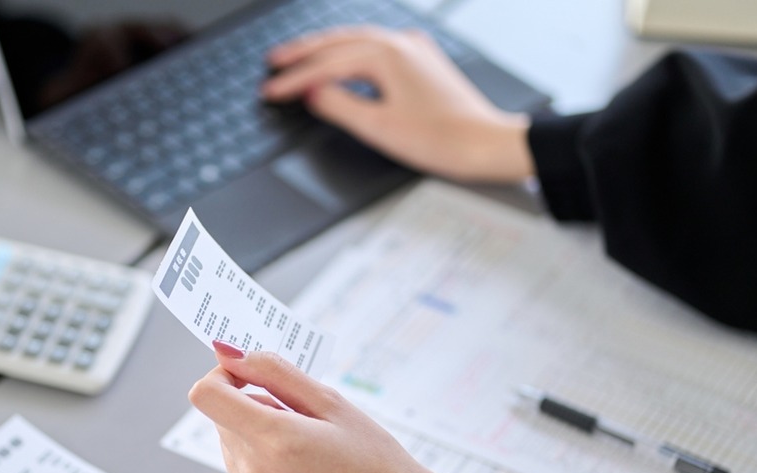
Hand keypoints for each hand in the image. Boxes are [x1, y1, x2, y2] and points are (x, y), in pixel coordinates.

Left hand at [188, 342, 483, 472]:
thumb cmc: (374, 460)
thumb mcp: (331, 402)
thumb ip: (274, 372)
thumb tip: (229, 353)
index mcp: (275, 440)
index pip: (207, 395)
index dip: (222, 377)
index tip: (247, 377)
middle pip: (222, 421)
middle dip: (252, 411)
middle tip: (302, 422)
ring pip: (231, 450)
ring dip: (256, 441)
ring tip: (307, 456)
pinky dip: (262, 471)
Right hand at [262, 26, 534, 182]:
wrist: (487, 145)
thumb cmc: (443, 139)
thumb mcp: (379, 127)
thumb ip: (339, 105)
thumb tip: (313, 93)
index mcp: (388, 54)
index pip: (327, 64)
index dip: (294, 79)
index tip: (269, 89)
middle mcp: (401, 44)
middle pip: (339, 42)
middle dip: (303, 54)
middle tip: (273, 62)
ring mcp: (414, 51)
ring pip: (357, 42)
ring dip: (326, 51)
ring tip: (298, 59)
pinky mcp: (422, 63)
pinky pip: (377, 50)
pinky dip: (351, 55)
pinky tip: (343, 63)